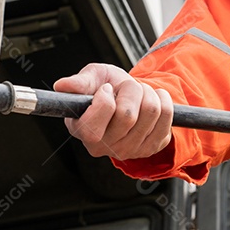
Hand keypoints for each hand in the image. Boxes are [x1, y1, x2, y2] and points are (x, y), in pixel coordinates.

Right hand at [53, 63, 173, 160]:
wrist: (130, 99)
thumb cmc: (107, 88)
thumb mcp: (92, 79)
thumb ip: (79, 82)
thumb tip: (62, 86)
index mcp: (83, 132)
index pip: (94, 125)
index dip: (104, 99)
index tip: (106, 90)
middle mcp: (106, 147)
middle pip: (128, 115)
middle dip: (130, 90)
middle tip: (125, 88)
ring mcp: (131, 151)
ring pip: (151, 112)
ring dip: (147, 92)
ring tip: (138, 94)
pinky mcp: (153, 147)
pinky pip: (167, 116)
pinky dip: (163, 98)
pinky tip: (152, 100)